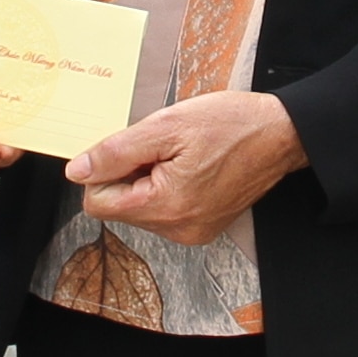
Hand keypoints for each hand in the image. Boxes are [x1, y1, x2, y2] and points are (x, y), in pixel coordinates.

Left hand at [66, 92, 306, 245]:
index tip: (132, 147)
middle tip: (163, 147)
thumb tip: (77, 171)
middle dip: (131, 174)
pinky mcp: (203, 228)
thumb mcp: (166, 126)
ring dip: (149, 180)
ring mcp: (192, 232)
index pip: (98, 202)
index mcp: (165, 206)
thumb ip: (117, 151)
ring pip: (141, 209)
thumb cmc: (230, 124)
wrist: (280, 135)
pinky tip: (191, 166)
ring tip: (181, 155)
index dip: (106, 169)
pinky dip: (167, 188)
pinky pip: (164, 212)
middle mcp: (178, 229)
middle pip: (120, 207)